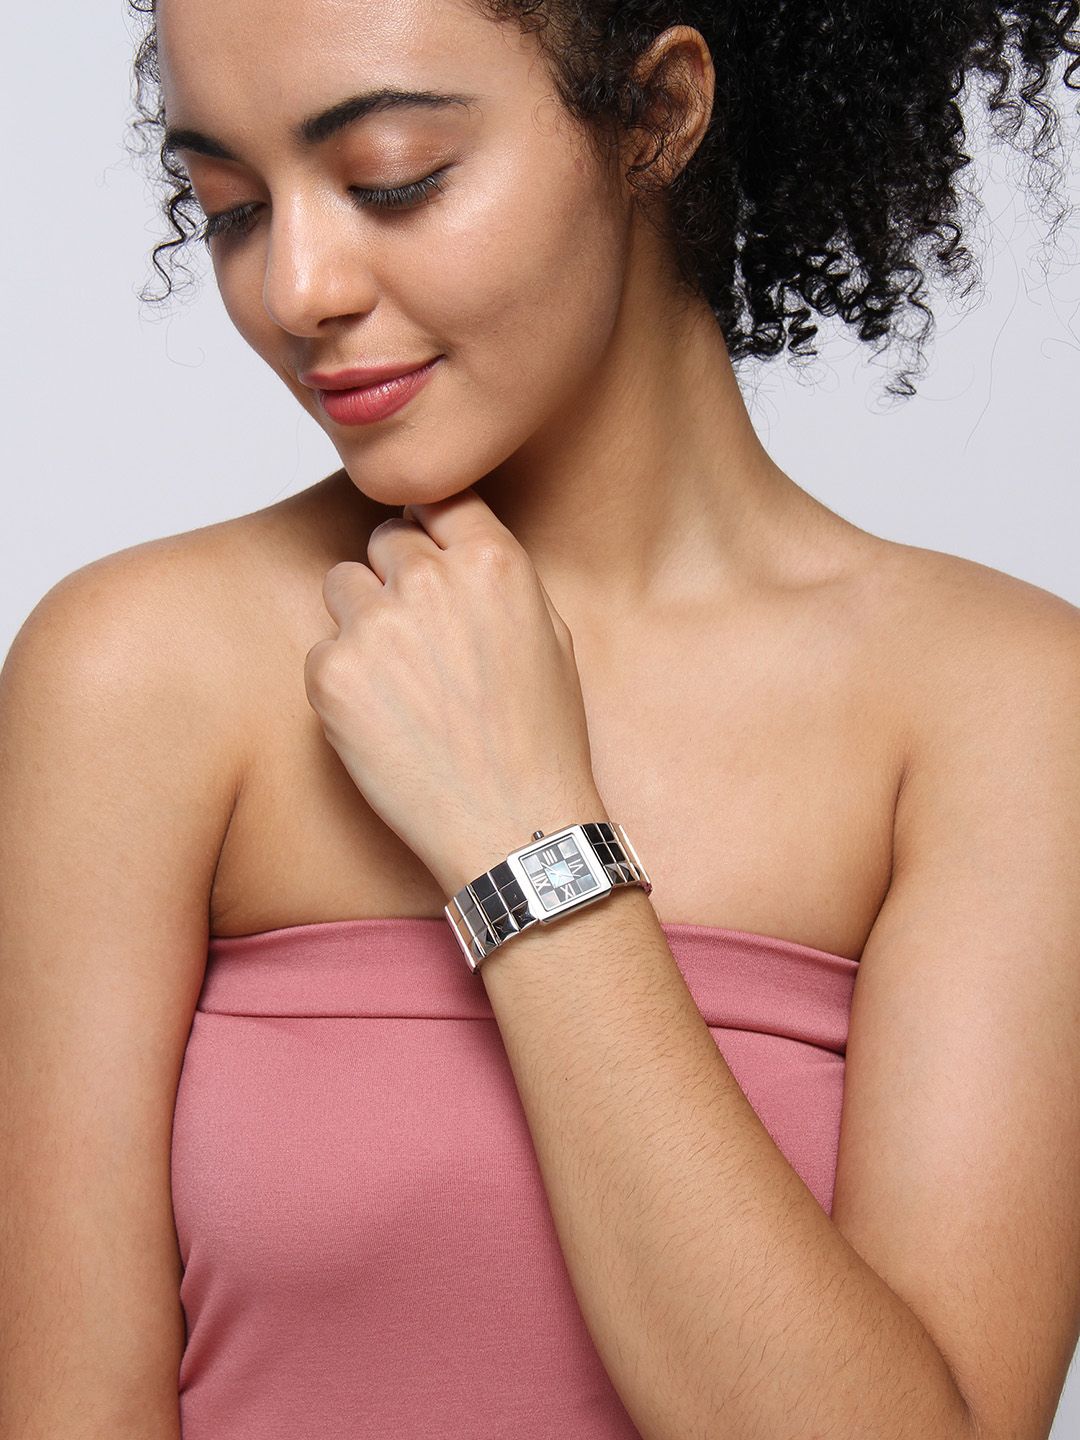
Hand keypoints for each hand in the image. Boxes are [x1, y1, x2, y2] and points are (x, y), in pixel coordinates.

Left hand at [303, 487, 607, 896]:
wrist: (511, 826)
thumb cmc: (540, 739)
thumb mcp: (550, 635)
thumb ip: (495, 576)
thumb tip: (450, 540)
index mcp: (492, 563)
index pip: (437, 500)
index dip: (432, 528)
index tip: (430, 553)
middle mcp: (428, 581)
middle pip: (385, 540)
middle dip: (397, 578)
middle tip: (421, 639)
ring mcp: (374, 626)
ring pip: (343, 586)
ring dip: (362, 620)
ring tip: (402, 682)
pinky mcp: (331, 675)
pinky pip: (322, 650)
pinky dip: (344, 680)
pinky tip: (385, 720)